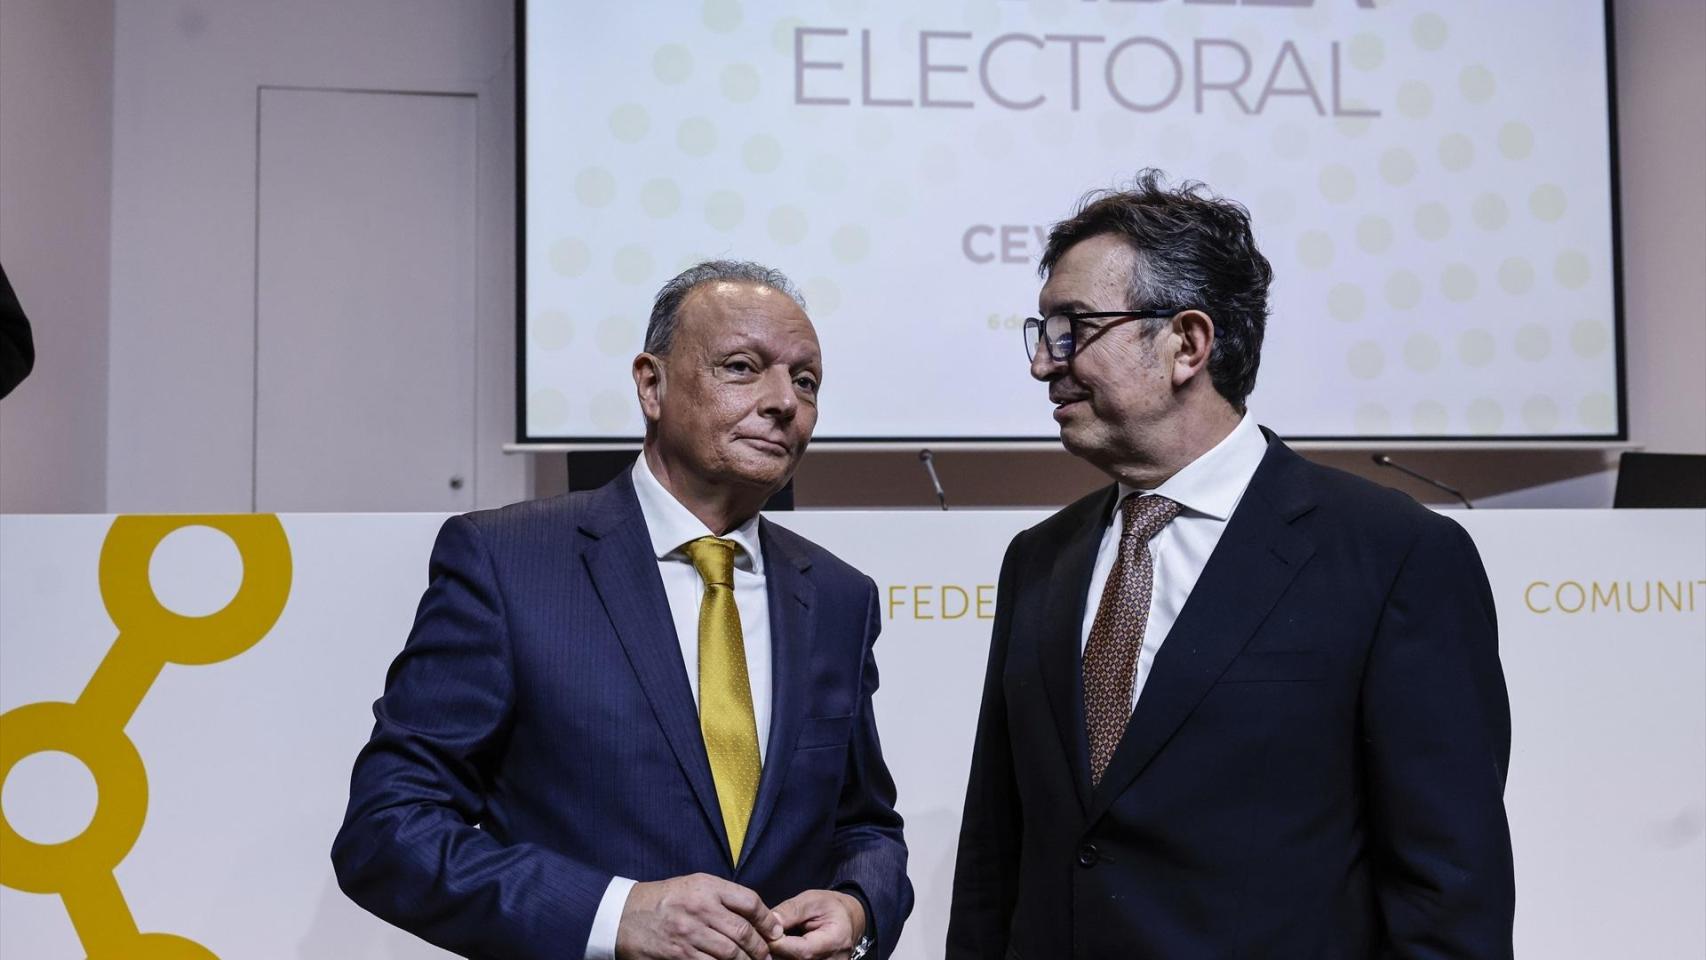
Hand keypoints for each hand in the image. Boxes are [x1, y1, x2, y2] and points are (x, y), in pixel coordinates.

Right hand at [616, 873, 782, 959]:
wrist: (623, 916)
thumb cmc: (664, 901)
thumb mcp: (693, 886)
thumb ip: (722, 897)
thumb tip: (757, 916)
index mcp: (706, 887)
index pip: (749, 901)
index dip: (768, 919)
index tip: (775, 931)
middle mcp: (700, 908)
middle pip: (743, 932)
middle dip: (760, 948)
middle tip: (767, 956)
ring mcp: (689, 933)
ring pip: (731, 954)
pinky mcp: (679, 955)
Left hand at [767, 889, 865, 959]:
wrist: (849, 921)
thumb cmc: (831, 908)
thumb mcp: (812, 900)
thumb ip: (791, 911)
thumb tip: (769, 921)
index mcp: (834, 942)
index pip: (801, 951)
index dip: (778, 944)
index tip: (761, 932)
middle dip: (774, 951)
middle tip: (761, 936)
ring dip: (777, 956)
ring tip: (769, 941)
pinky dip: (785, 957)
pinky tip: (779, 948)